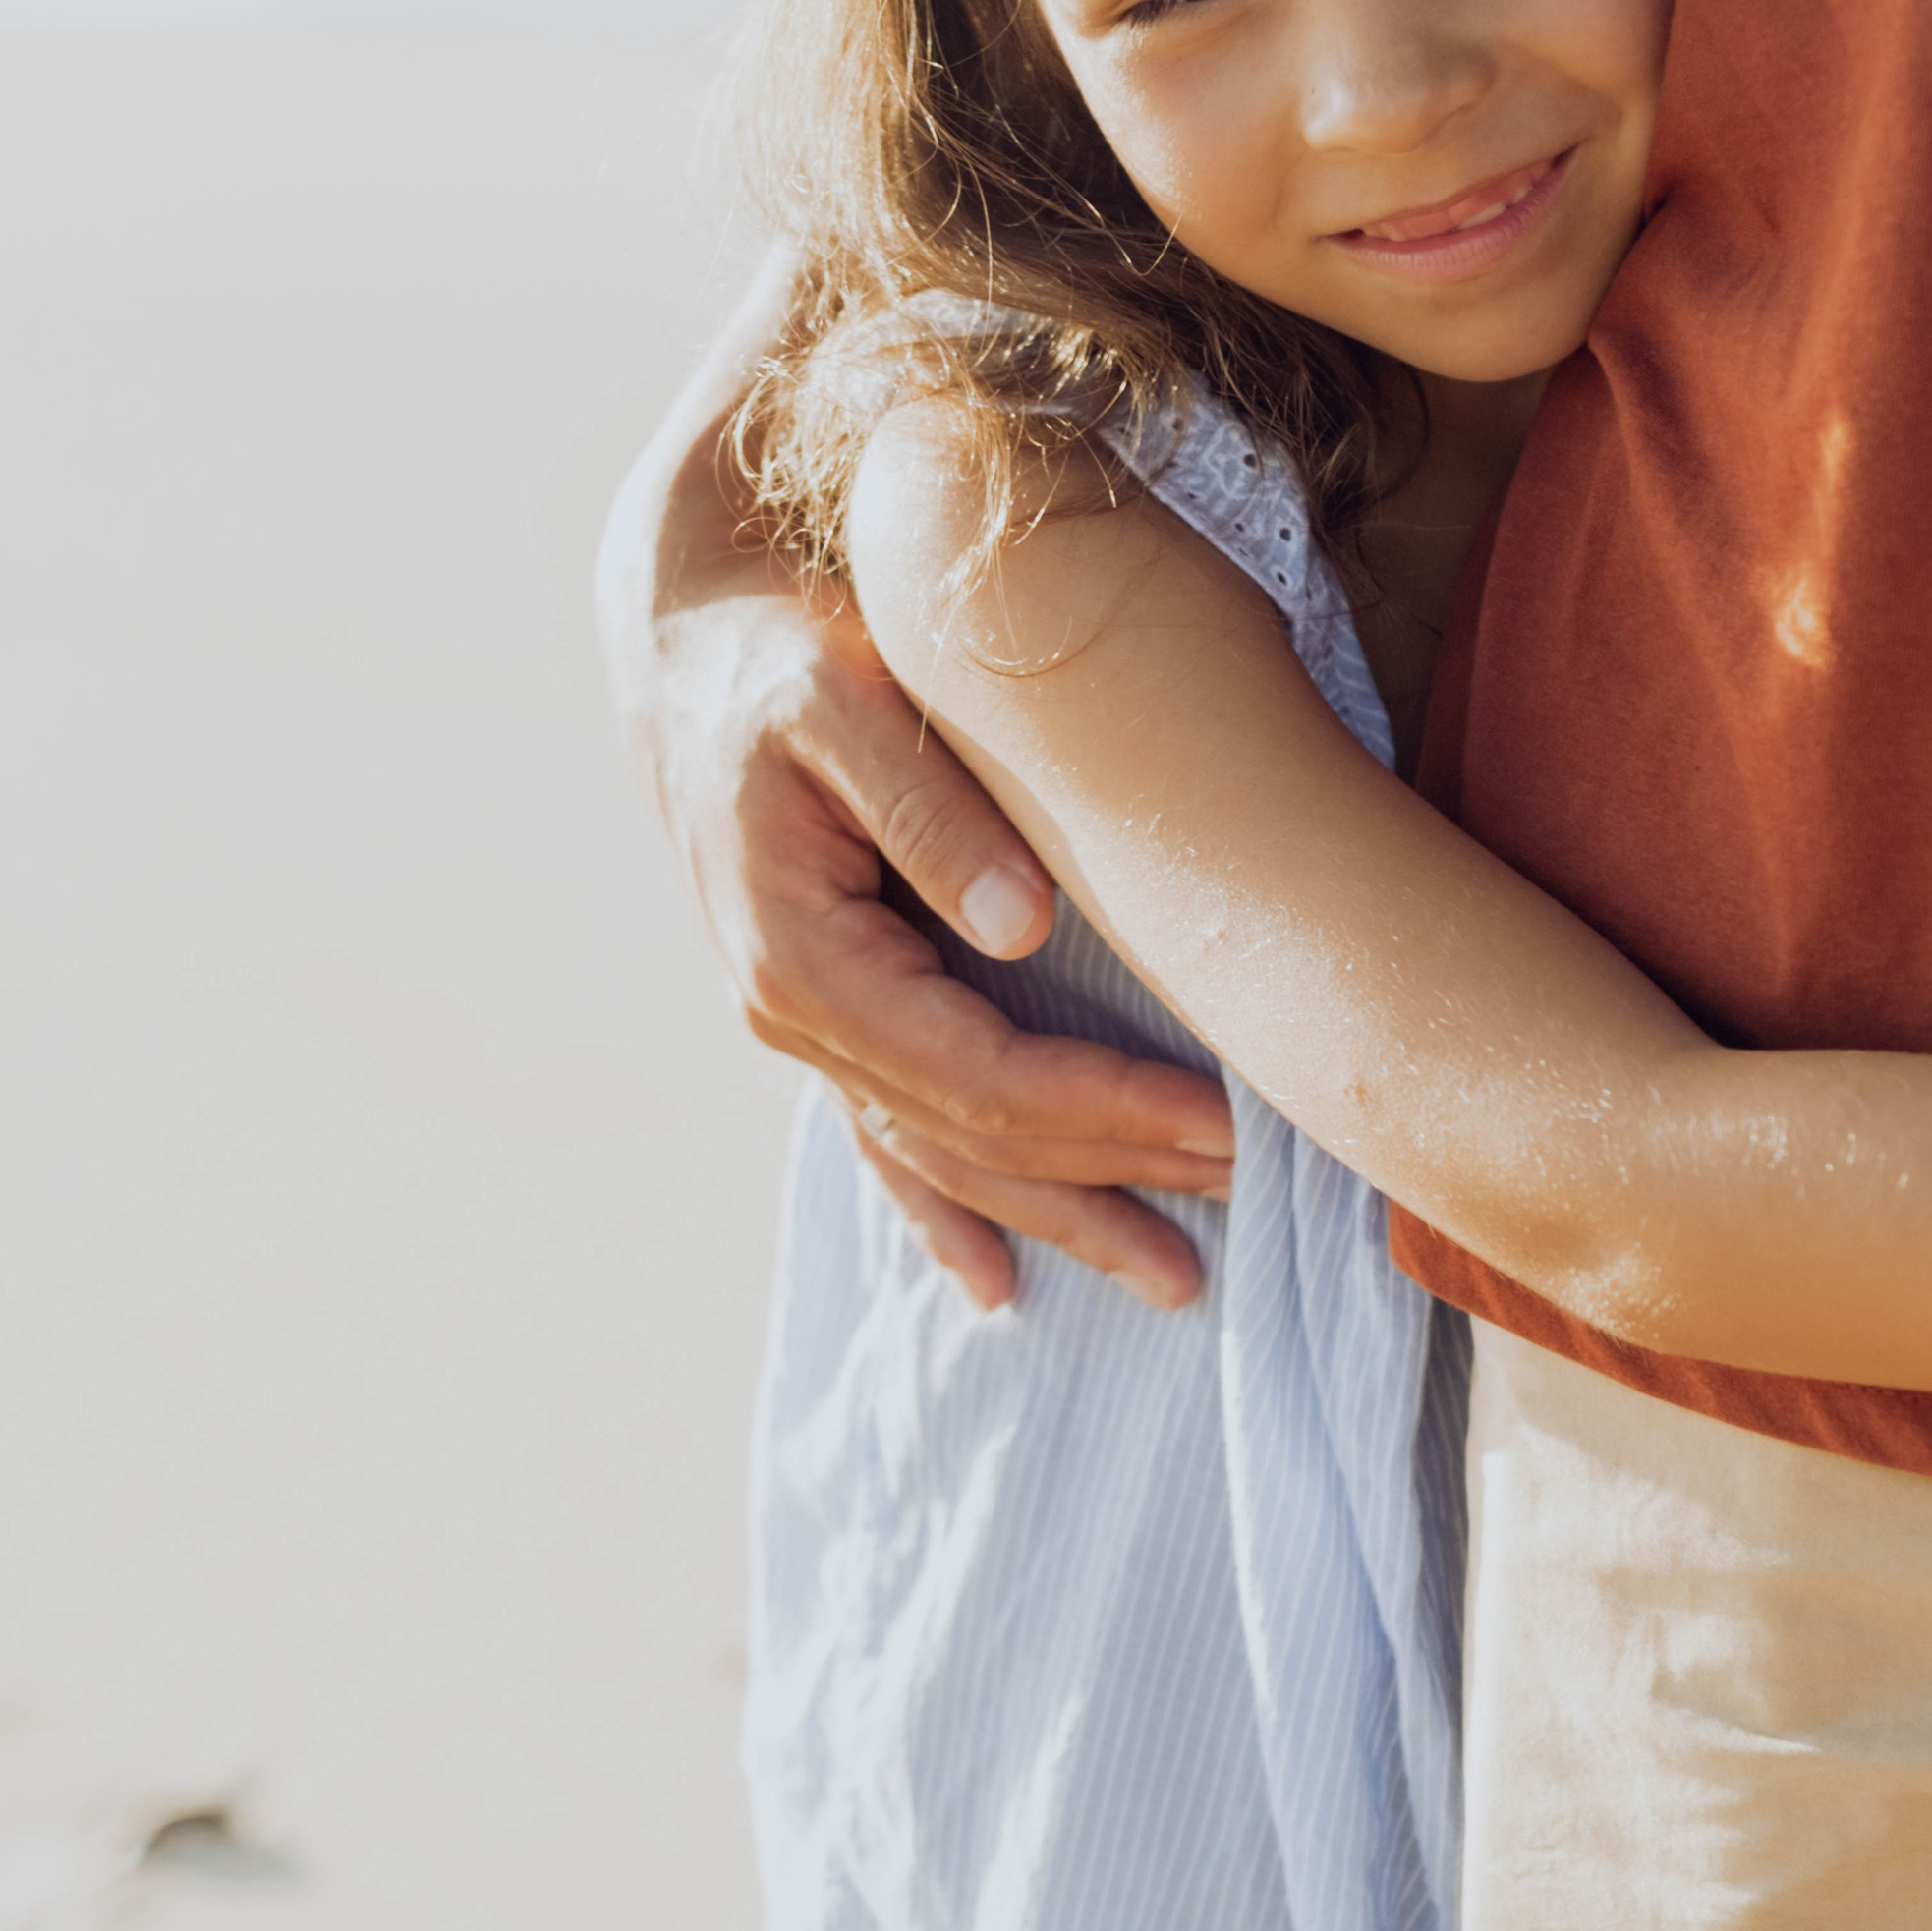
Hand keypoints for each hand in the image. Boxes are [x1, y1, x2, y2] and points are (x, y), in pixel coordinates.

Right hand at [611, 551, 1234, 1312]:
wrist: (679, 648)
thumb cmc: (773, 656)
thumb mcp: (846, 701)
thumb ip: (932, 810)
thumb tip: (1027, 926)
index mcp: (805, 958)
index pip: (981, 1075)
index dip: (1105, 1106)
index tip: (1222, 1118)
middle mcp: (796, 1018)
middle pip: (977, 1136)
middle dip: (1115, 1172)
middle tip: (1252, 1190)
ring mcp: (804, 1028)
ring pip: (944, 1156)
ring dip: (1060, 1218)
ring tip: (1173, 1279)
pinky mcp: (821, 1013)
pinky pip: (890, 1136)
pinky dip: (946, 1213)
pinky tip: (992, 1282)